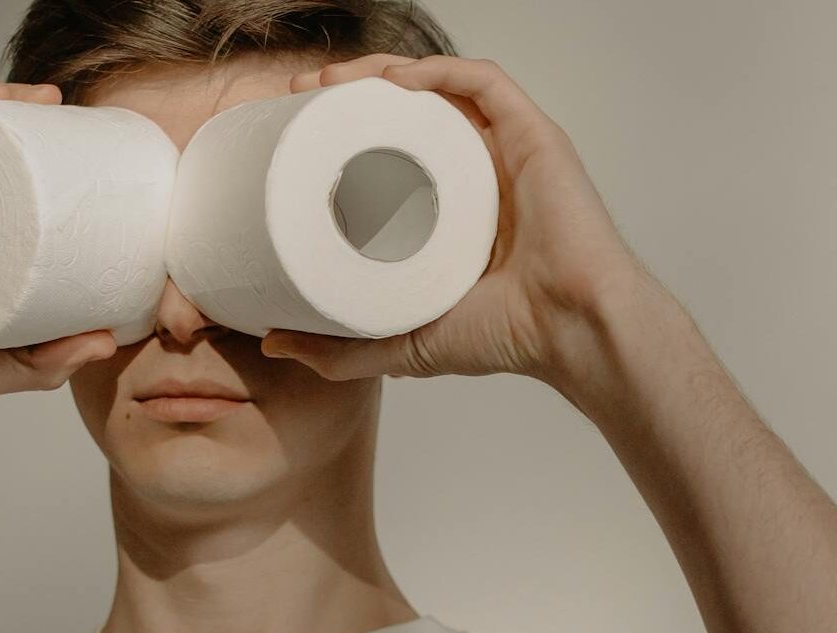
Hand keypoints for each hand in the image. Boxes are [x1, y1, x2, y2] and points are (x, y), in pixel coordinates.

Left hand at [262, 54, 648, 384]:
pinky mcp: (534, 136)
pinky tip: (395, 80)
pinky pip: (485, 83)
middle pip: (404, 110)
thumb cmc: (504, 337)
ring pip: (437, 87)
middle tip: (298, 95)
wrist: (570, 330)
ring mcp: (503, 152)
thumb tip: (274, 341)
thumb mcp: (400, 344)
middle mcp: (471, 173)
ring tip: (330, 82)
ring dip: (380, 73)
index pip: (384, 153)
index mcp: (445, 210)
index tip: (288, 138)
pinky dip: (439, 71)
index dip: (336, 136)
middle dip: (346, 93)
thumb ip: (339, 350)